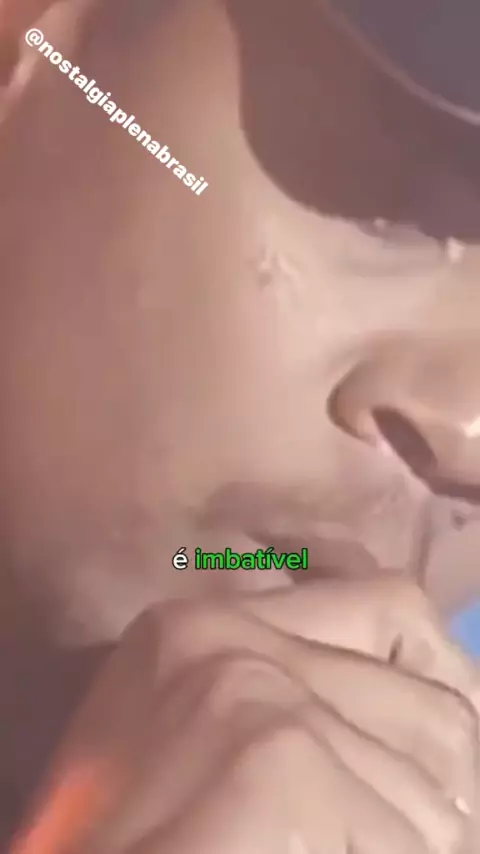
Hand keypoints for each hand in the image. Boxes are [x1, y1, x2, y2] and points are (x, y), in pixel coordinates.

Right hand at [10, 579, 479, 853]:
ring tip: (347, 852)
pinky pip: (406, 839)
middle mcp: (227, 639)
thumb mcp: (197, 739)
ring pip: (435, 780)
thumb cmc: (135, 831)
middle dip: (452, 783)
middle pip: (434, 700)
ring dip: (421, 843)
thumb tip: (438, 698)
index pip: (390, 606)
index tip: (454, 739)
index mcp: (204, 628)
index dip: (445, 677)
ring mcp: (252, 693)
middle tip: (433, 828)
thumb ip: (297, 694)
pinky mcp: (275, 763)